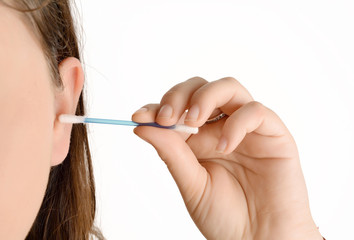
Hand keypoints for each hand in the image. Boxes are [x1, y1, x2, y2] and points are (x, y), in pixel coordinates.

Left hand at [132, 77, 322, 239]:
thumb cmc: (227, 217)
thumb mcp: (191, 184)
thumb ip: (171, 153)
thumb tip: (142, 126)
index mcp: (200, 139)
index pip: (177, 107)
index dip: (157, 106)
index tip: (140, 116)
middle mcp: (222, 128)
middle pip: (200, 88)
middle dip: (179, 95)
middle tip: (167, 116)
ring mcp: (247, 128)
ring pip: (228, 87)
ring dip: (206, 97)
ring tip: (194, 120)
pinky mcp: (273, 133)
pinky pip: (256, 112)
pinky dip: (237, 123)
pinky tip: (225, 147)